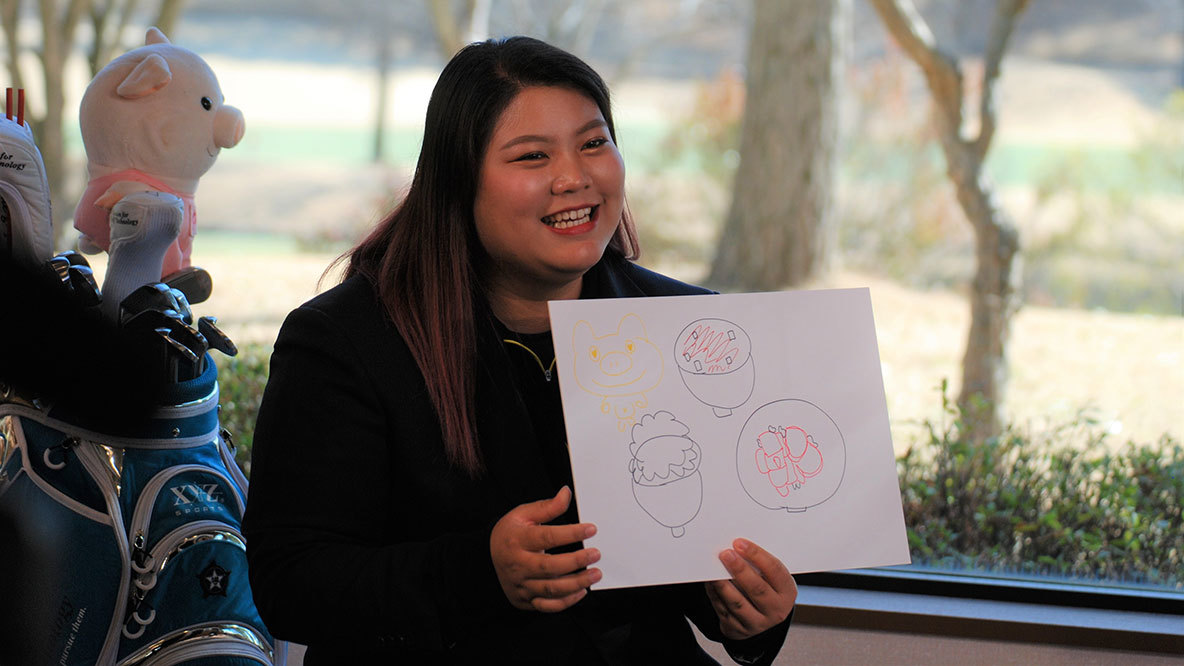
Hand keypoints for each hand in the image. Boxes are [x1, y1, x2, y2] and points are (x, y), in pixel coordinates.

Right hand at [490, 486, 601, 612]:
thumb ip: (547, 507)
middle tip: (596, 554)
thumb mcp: (524, 514)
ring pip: (551, 589)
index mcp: (517, 540)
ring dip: (576, 583)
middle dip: (576, 561)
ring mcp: (521, 584)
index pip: (547, 537)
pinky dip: (566, 602)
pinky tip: (581, 591)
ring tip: (595, 574)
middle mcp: (518, 564)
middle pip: (549, 567)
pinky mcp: (525, 599)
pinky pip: (547, 606)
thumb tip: (566, 493)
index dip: (571, 533)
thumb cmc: (511, 533)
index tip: (591, 529)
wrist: (488, 556)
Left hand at [705, 538, 796, 639]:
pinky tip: (710, 582)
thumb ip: (758, 564)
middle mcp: (776, 610)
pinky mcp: (738, 629)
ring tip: (713, 569)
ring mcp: (757, 623)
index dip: (756, 555)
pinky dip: (715, 595)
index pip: (774, 570)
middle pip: (757, 589)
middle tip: (726, 554)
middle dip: (739, 569)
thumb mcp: (770, 577)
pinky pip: (724, 611)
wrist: (760, 617)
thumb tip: (737, 546)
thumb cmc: (765, 587)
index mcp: (787, 592)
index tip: (739, 543)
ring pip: (737, 603)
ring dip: (723, 584)